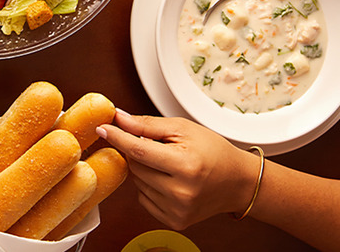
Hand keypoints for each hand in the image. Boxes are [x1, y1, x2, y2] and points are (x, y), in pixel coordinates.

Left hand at [95, 111, 259, 229]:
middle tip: (159, 147)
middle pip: (135, 165)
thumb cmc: (213, 152)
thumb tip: (119, 118)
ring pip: (137, 182)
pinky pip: (143, 199)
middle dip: (138, 152)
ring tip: (168, 164)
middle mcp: (181, 192)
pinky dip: (149, 187)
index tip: (102, 128)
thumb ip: (147, 125)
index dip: (118, 138)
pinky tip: (168, 180)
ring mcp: (177, 210)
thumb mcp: (183, 129)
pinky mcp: (174, 221)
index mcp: (186, 165)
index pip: (138, 150)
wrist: (237, 182)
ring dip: (144, 169)